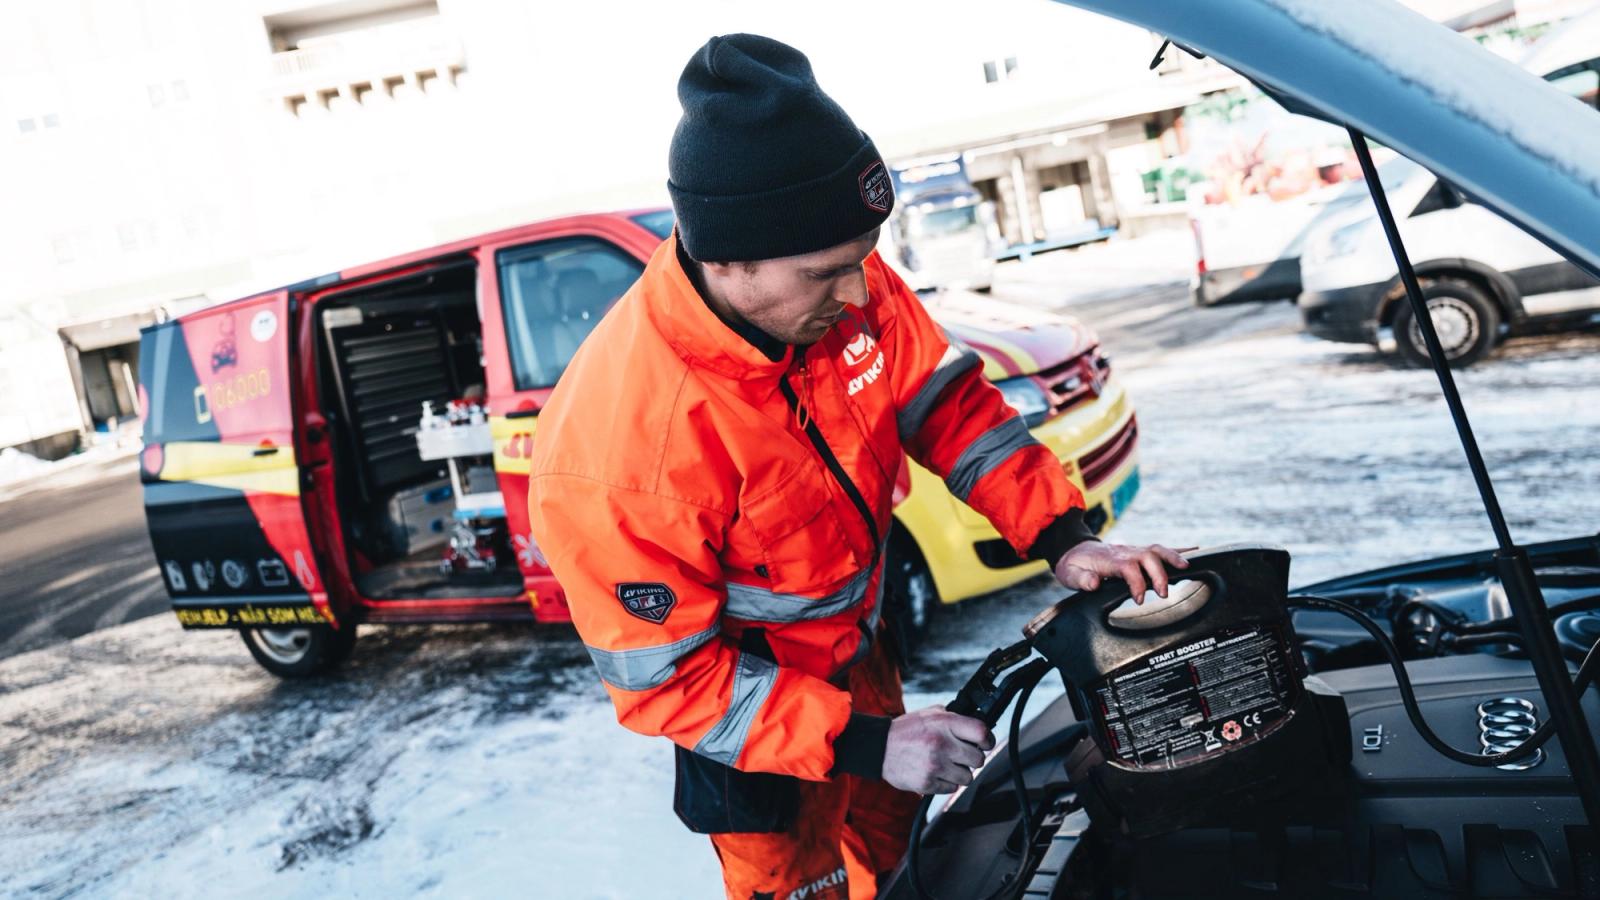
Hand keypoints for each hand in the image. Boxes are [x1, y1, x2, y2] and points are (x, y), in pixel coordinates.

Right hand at [882, 705, 994, 794]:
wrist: (879, 747)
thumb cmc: (906, 731)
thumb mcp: (930, 714)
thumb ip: (953, 718)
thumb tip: (977, 727)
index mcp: (944, 724)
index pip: (981, 733)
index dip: (987, 740)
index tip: (985, 743)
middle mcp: (941, 744)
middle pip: (978, 759)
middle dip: (972, 758)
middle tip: (960, 754)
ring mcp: (935, 765)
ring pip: (967, 777)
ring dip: (959, 772)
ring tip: (945, 764)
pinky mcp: (928, 783)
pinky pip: (952, 788)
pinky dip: (946, 782)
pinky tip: (935, 772)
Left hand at [1054, 542, 1191, 599]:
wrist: (1073, 549)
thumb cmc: (1073, 565)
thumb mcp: (1069, 574)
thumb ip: (1081, 579)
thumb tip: (1094, 583)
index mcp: (1109, 560)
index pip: (1128, 568)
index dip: (1136, 583)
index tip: (1139, 599)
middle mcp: (1124, 552)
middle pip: (1148, 556)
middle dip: (1159, 574)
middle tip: (1163, 594)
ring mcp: (1133, 550)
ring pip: (1157, 550)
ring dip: (1174, 557)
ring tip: (1188, 568)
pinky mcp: (1139, 552)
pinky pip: (1161, 549)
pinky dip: (1178, 550)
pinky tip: (1194, 552)